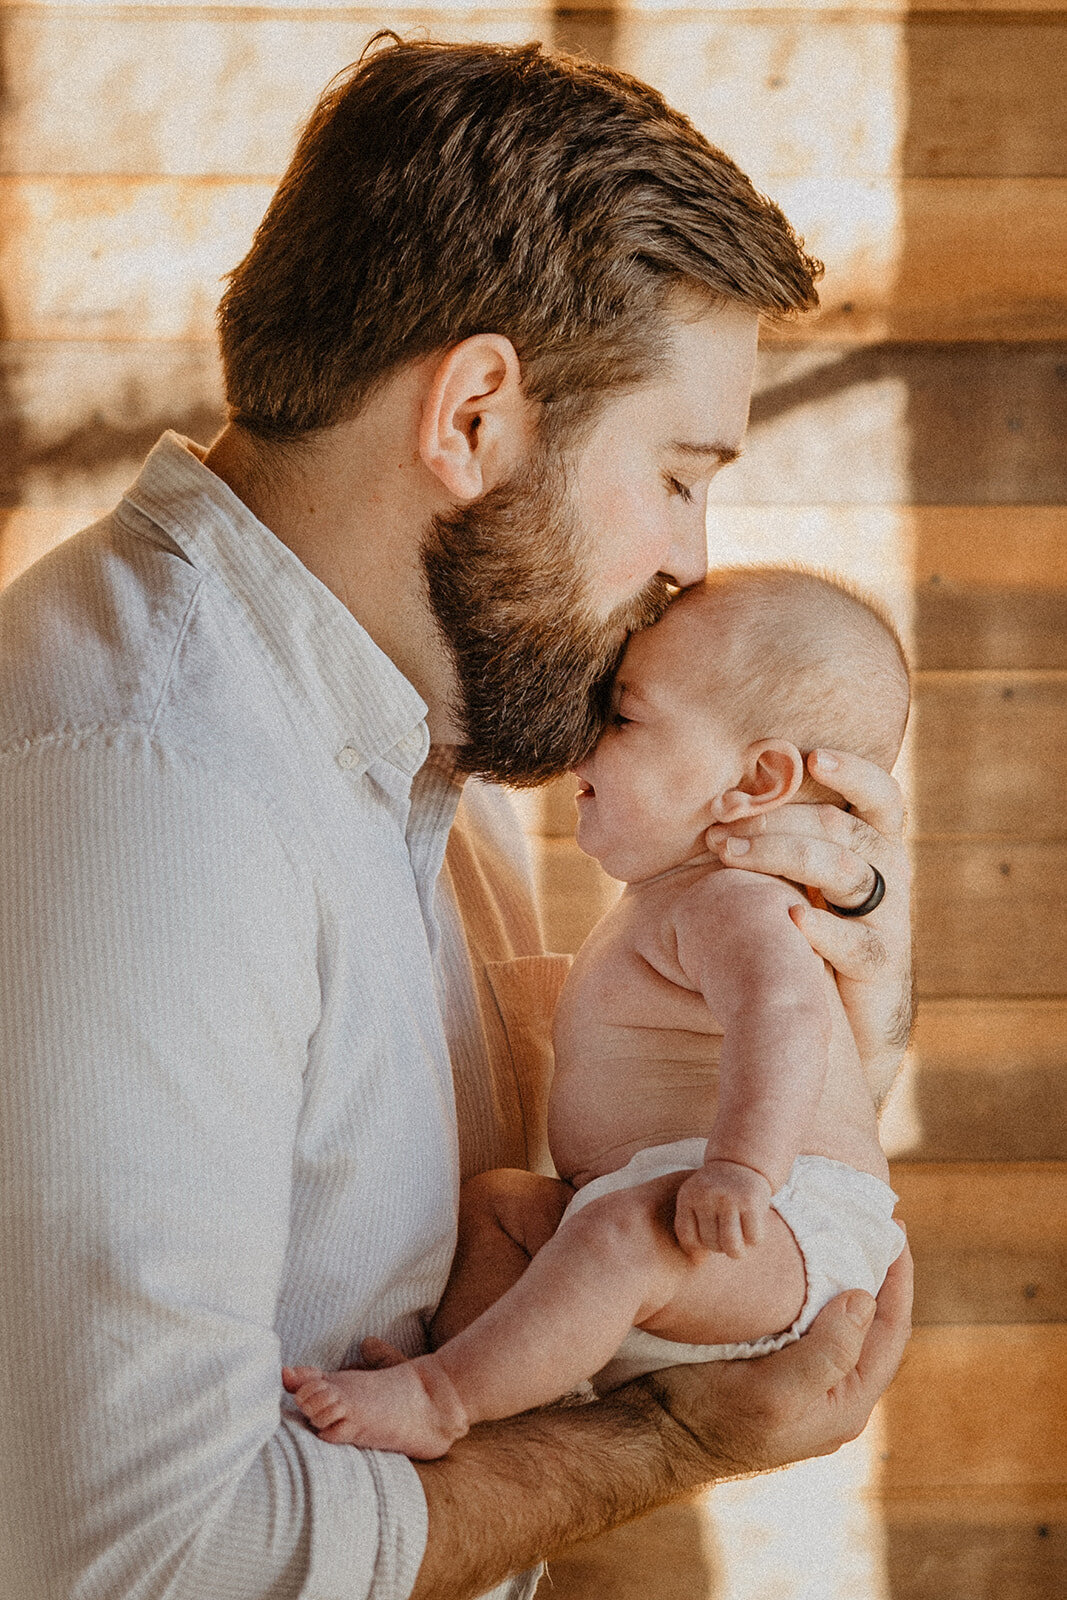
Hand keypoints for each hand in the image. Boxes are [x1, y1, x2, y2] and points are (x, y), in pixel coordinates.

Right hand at [640, 1242, 912, 1478]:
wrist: (656, 1436)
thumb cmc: (711, 1417)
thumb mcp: (774, 1391)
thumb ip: (826, 1352)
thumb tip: (866, 1299)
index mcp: (846, 1405)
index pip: (890, 1332)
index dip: (898, 1280)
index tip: (895, 1229)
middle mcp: (832, 1398)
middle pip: (872, 1328)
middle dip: (877, 1277)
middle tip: (874, 1227)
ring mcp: (805, 1388)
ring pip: (842, 1326)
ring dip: (847, 1282)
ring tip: (844, 1239)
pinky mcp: (776, 1374)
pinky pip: (812, 1328)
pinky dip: (816, 1294)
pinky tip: (801, 1269)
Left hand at [674, 1161, 772, 1259]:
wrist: (741, 1163)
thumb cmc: (716, 1192)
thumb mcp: (695, 1201)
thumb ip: (690, 1229)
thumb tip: (697, 1262)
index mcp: (688, 1195)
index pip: (688, 1238)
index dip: (698, 1246)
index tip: (707, 1237)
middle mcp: (706, 1195)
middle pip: (711, 1244)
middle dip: (719, 1245)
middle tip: (725, 1231)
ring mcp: (729, 1198)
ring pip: (732, 1247)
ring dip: (736, 1250)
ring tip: (737, 1238)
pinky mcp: (751, 1202)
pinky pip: (753, 1239)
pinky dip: (754, 1239)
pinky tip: (751, 1225)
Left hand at [707, 748, 911, 1095]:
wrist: (842, 1024)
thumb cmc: (804, 933)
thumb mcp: (795, 879)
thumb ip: (772, 839)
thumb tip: (703, 799)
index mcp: (871, 845)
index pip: (879, 795)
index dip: (853, 771)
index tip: (810, 756)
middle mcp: (887, 875)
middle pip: (842, 828)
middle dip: (778, 816)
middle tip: (720, 817)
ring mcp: (887, 921)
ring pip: (848, 872)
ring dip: (783, 855)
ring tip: (730, 853)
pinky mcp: (880, 967)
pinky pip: (857, 943)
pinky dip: (823, 928)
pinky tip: (790, 917)